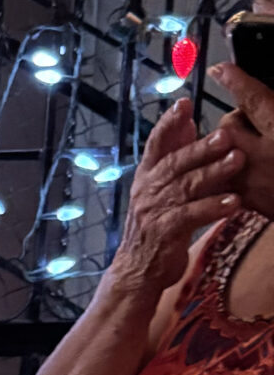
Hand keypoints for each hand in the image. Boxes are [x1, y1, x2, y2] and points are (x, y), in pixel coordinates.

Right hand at [104, 99, 241, 298]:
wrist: (136, 271)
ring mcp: (154, 211)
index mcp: (147, 176)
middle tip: (226, 134)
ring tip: (237, 161)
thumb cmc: (155, 227)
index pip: (155, 144)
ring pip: (186, 187)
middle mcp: (147, 190)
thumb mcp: (160, 189)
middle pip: (175, 163)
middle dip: (200, 147)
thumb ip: (174, 158)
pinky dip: (213, 207)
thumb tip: (188, 124)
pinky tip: (234, 202)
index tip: (184, 103)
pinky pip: (191, 216)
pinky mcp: (165, 233)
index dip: (168, 123)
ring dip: (213, 172)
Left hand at [209, 65, 273, 220]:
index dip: (236, 80)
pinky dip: (229, 173)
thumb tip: (265, 104)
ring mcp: (257, 182)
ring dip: (226, 146)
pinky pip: (228, 182)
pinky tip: (241, 170)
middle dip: (233, 118)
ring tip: (241, 145)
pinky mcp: (254, 204)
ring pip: (221, 154)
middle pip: (229, 125)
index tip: (220, 68)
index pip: (255, 98)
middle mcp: (267, 155)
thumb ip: (271, 111)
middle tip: (248, 118)